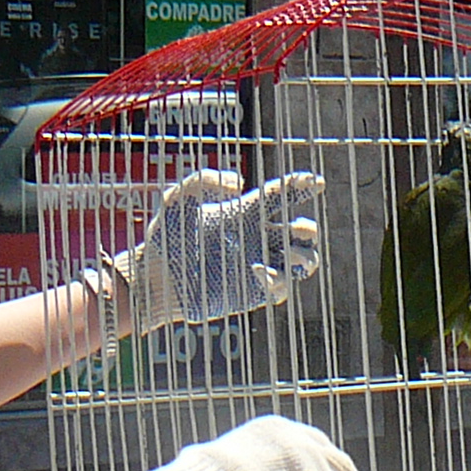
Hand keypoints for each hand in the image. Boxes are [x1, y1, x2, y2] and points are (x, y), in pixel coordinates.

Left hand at [99, 171, 323, 331]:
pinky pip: (282, 288)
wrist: (155, 275)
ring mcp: (260, 265)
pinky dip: (278, 279)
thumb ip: (203, 179)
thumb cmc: (166, 235)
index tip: (315, 183)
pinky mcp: (255, 291)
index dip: (302, 186)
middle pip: (304, 232)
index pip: (284, 195)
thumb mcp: (179, 197)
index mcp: (248, 212)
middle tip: (297, 229)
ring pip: (304, 261)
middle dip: (308, 230)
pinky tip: (257, 270)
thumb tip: (239, 182)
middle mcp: (260, 238)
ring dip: (305, 257)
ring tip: (290, 255)